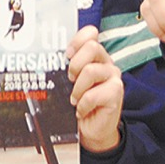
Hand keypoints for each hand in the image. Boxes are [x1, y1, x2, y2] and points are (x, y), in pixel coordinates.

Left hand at [66, 25, 123, 152]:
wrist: (92, 128)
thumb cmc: (79, 103)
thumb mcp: (70, 82)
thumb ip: (66, 68)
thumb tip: (48, 58)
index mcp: (94, 56)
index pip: (90, 34)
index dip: (77, 41)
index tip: (66, 55)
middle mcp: (106, 62)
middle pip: (92, 47)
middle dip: (75, 64)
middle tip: (70, 79)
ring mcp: (113, 77)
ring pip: (90, 70)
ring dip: (77, 89)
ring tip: (74, 99)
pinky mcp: (116, 93)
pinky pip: (93, 94)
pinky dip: (82, 105)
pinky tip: (81, 110)